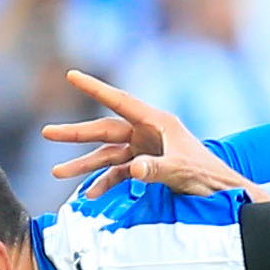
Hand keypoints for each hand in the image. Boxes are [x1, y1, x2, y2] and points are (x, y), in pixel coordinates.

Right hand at [41, 70, 250, 197]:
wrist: (222, 193)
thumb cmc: (207, 176)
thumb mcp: (180, 171)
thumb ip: (155, 169)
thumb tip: (131, 169)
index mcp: (157, 123)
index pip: (120, 102)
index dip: (95, 88)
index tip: (72, 75)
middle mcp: (147, 133)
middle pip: (105, 130)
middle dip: (76, 134)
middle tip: (48, 133)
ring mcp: (145, 151)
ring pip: (107, 155)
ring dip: (84, 165)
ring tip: (57, 174)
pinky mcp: (146, 169)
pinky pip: (119, 175)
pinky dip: (104, 184)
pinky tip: (89, 195)